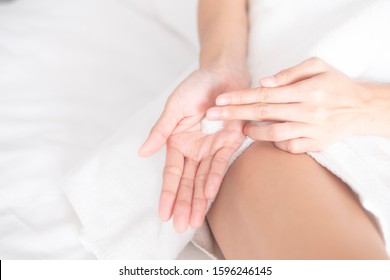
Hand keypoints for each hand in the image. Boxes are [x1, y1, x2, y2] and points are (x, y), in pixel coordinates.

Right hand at [139, 68, 248, 231]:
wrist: (223, 72)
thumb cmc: (196, 86)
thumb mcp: (174, 107)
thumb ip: (161, 130)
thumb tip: (142, 152)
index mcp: (177, 142)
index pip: (171, 173)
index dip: (167, 193)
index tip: (163, 214)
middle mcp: (193, 149)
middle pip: (187, 182)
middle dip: (182, 204)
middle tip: (179, 226)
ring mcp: (211, 148)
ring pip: (203, 179)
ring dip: (198, 199)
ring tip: (192, 221)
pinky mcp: (229, 143)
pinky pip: (220, 164)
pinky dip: (214, 179)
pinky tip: (208, 195)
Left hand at [207, 57, 371, 153]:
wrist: (360, 108)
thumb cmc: (335, 84)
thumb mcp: (318, 66)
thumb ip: (291, 72)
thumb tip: (264, 82)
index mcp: (309, 90)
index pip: (266, 94)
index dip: (241, 98)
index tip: (220, 101)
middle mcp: (309, 111)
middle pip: (264, 114)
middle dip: (234, 115)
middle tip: (212, 116)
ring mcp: (312, 130)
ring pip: (274, 134)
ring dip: (252, 132)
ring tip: (240, 128)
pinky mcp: (315, 145)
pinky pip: (288, 147)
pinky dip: (274, 142)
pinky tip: (267, 136)